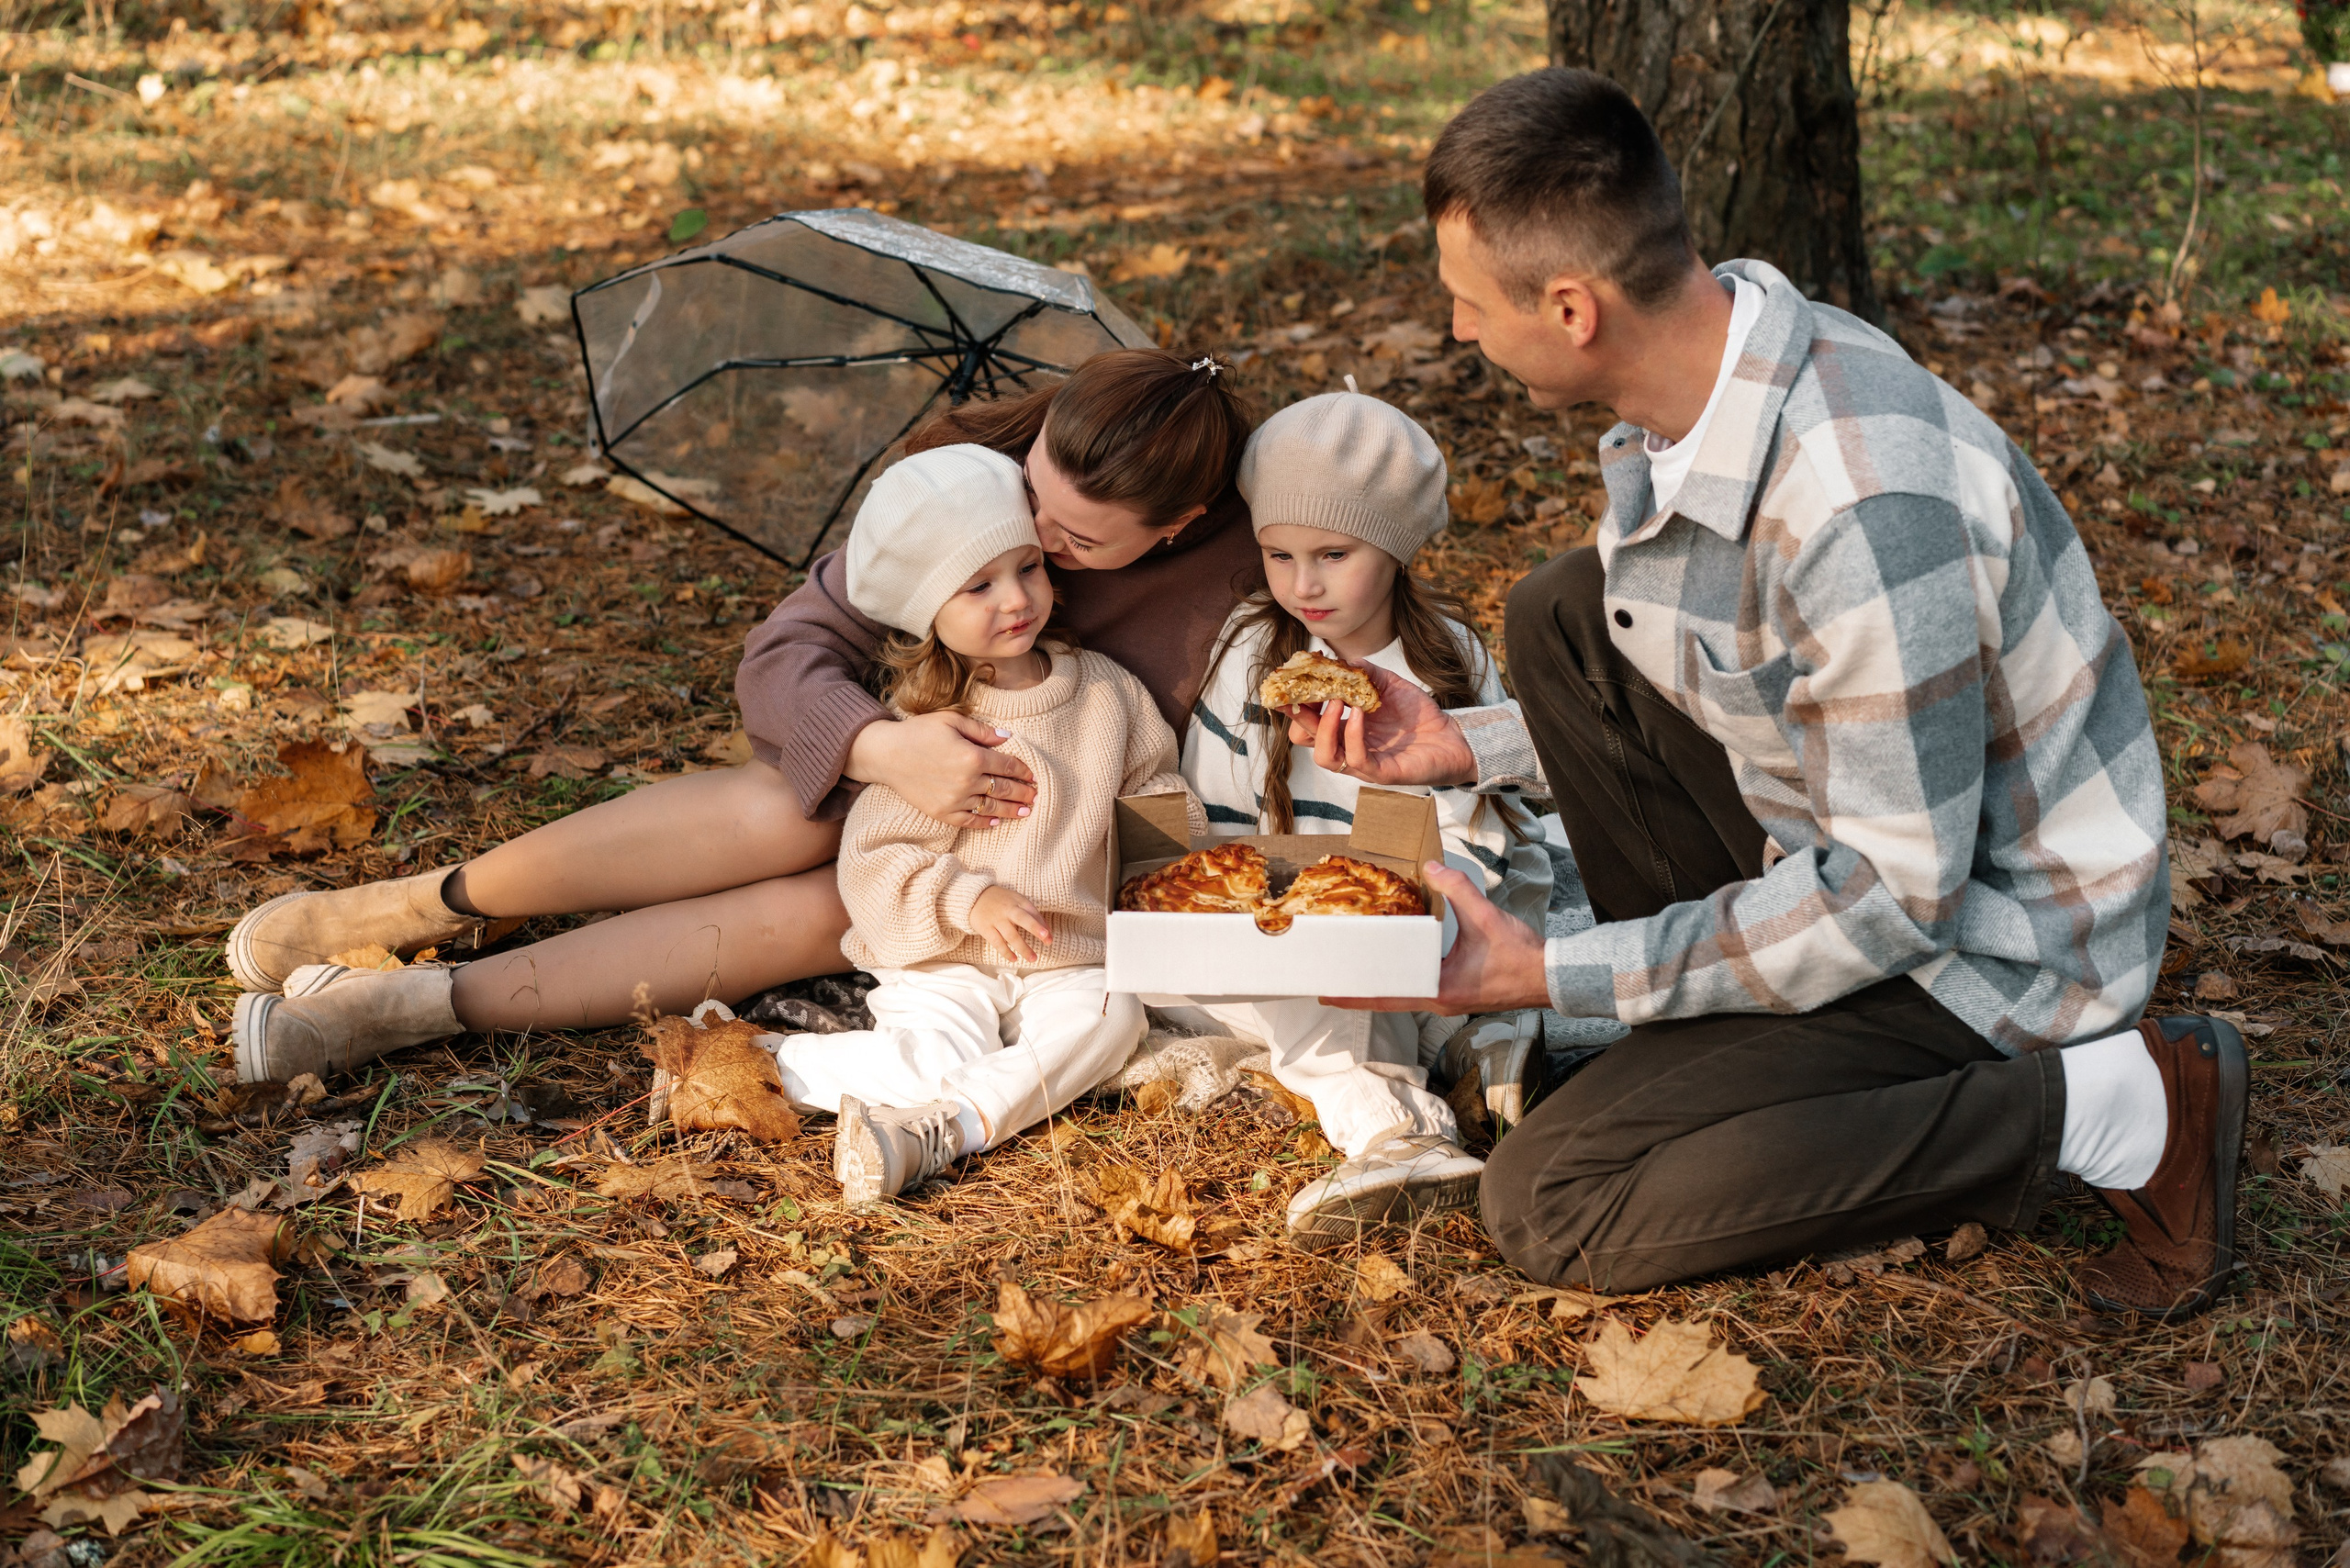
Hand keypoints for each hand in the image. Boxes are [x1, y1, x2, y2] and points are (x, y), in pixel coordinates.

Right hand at [845, 710, 1036, 828]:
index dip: (1023, 771)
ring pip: (991, 807)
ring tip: (1025, 811)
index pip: (1007, 766)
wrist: (886, 754)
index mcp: (972, 756)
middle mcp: (967, 781)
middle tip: (1035, 795)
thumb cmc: (919, 732)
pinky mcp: (942, 812)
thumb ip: (982, 730)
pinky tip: (997, 821)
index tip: (1033, 775)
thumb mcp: (951, 721)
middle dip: (1023, 792)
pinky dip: (985, 823)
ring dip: (1011, 810)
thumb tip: (1007, 737)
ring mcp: (954, 800)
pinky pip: (969, 821)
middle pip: (1004, 789)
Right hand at [971, 884, 1050, 963]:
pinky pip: (997, 943)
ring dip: (1023, 948)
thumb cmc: (1002, 902)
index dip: (1042, 926)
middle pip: (1023, 919)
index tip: (1049, 939)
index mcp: (1018, 901)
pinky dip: (1006, 952)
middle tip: (1046, 939)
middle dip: (1035, 928)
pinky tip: (1014, 959)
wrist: (974, 897)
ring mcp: (996, 919)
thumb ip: (1031, 914)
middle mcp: (1008, 910)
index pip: (1033, 913)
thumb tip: (1048, 932)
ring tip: (1033, 958)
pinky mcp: (986, 928)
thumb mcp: (1016, 901)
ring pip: (1011, 935)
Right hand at [1284, 664, 1475, 788]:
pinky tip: (1360, 713)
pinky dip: (1353, 734)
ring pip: (1325, 756)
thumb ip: (1368, 674)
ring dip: (1324, 727)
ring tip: (1335, 701)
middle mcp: (1348, 746)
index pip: (1307, 721)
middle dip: (1298, 715)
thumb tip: (1345, 659)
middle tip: (1300, 692)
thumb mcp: (1390, 686)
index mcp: (1344, 727)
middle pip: (1307, 739)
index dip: (1296, 702)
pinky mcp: (1381, 772)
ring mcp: (1363, 762)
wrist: (1451, 736)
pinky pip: (1356, 759)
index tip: (1294, 680)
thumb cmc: (1418, 715)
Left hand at [1322, 862, 1550, 1013]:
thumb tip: (1430, 867)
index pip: (1389, 996)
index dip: (1357, 995)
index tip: (1329, 994)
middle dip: (1360, 993)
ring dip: (1381, 986)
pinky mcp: (1458, 993)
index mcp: (1441, 990)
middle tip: (1329, 986)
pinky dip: (1403, 979)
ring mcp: (1449, 999)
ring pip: (1405, 995)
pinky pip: (1421, 989)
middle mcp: (1440, 1000)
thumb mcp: (1486, 917)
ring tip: (1355, 975)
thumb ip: (1456, 888)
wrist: (1552, 977)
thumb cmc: (1521, 956)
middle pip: (1390, 999)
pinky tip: (1395, 967)